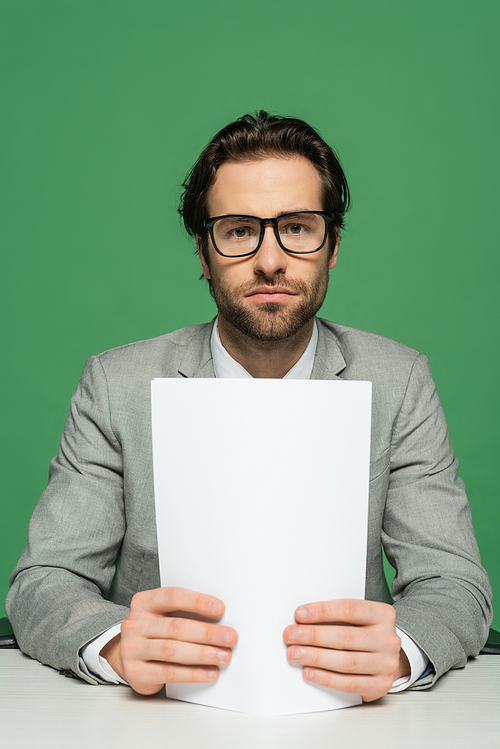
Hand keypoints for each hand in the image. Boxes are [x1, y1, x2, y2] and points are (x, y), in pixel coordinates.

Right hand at [100, 587, 237, 694]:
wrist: (129, 657)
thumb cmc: (155, 632)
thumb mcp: (163, 615)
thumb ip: (184, 613)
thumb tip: (221, 619)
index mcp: (144, 602)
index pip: (173, 597)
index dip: (197, 601)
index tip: (220, 608)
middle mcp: (135, 624)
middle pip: (176, 627)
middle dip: (207, 633)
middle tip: (230, 637)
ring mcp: (132, 648)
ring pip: (173, 650)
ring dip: (203, 654)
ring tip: (224, 656)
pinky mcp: (135, 673)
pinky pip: (169, 673)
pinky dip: (193, 674)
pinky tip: (210, 672)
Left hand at [283, 599, 409, 701]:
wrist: (389, 659)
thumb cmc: (366, 634)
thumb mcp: (359, 618)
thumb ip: (336, 616)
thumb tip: (302, 619)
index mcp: (383, 614)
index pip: (349, 609)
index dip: (322, 611)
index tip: (299, 614)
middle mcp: (388, 639)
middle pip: (345, 636)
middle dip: (313, 636)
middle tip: (291, 635)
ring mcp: (386, 664)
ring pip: (346, 661)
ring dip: (315, 657)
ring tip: (294, 654)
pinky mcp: (380, 685)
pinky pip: (349, 683)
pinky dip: (326, 678)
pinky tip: (309, 672)